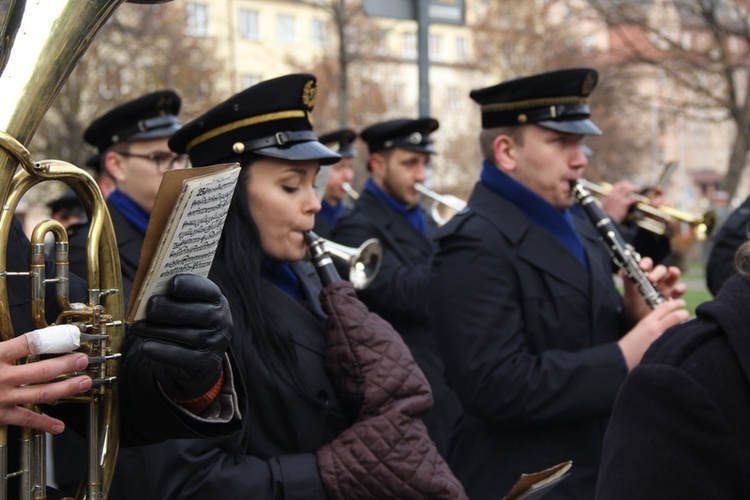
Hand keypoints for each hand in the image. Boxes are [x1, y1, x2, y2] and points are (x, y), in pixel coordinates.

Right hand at [0, 335, 90, 433]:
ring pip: (41, 393)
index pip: (30, 343)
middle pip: (43, 369)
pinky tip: (59, 425)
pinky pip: (25, 419)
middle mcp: (1, 376)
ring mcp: (2, 397)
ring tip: (84, 382)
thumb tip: (27, 339)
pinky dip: (44, 423)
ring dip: (66, 388)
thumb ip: (4, 345)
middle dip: (68, 364)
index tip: (71, 335)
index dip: (54, 339)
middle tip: (85, 360)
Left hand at [128, 274, 231, 401]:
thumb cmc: (186, 321)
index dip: (191, 286)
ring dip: (159, 331)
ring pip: (189, 336)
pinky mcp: (208, 363)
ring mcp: (217, 342)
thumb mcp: (186, 305)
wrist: (198, 356)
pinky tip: (145, 346)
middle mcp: (222, 320)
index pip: (208, 290)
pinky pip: (185, 357)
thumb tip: (146, 293)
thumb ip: (172, 297)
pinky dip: (163, 351)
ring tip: (136, 327)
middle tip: (150, 306)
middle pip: (200, 313)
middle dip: (171, 309)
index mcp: (216, 300)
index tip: (172, 284)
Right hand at [601, 181, 637, 223]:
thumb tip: (611, 198)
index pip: (617, 185)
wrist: (607, 220)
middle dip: (629, 185)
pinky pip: (633, 198)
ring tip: (637, 190)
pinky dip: (637, 198)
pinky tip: (639, 200)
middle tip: (634, 188)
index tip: (627, 186)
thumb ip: (608, 200)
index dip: (623, 185)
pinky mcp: (624, 203)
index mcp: (609, 194)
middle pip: (623, 186)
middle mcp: (614, 194)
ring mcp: (619, 198)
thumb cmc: (606, 215)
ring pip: (629, 189)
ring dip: (634, 189)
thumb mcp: (605, 205)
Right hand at [618, 299, 689, 370]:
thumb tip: (665, 326)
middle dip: (683, 314)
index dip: (674, 304)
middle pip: (674, 316)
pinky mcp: (663, 346)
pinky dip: (683, 337)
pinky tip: (685, 340)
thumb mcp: (639, 331)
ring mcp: (660, 337)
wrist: (622, 358)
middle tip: (687, 315)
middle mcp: (654, 327)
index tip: (681, 303)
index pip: (663, 308)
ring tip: (689, 328)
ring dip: (685, 326)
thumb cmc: (629, 347)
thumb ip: (652, 327)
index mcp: (646, 321)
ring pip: (678, 327)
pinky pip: (677, 338)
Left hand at [623, 256, 685, 321]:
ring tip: (672, 272)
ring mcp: (666, 288)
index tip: (642, 267)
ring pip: (673, 276)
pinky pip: (680, 290)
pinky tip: (677, 289)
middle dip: (657, 272)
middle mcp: (657, 280)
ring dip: (674, 273)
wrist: (640, 323)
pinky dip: (680, 288)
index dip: (646, 263)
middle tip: (651, 279)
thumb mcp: (630, 296)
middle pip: (661, 269)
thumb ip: (628, 283)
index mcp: (645, 276)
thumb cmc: (634, 307)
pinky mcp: (674, 298)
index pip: (647, 264)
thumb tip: (621, 270)